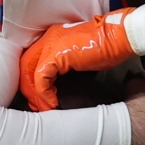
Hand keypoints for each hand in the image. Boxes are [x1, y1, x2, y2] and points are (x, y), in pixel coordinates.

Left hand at [18, 10, 136, 110]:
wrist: (119, 37)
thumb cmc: (106, 47)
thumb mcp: (79, 58)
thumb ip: (64, 67)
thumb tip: (57, 86)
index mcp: (52, 37)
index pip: (31, 61)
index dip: (31, 81)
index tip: (38, 98)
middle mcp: (48, 39)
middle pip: (25, 66)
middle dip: (29, 90)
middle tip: (37, 106)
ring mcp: (51, 44)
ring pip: (29, 73)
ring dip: (36, 95)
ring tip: (45, 108)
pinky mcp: (56, 54)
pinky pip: (41, 78)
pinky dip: (44, 94)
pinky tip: (53, 102)